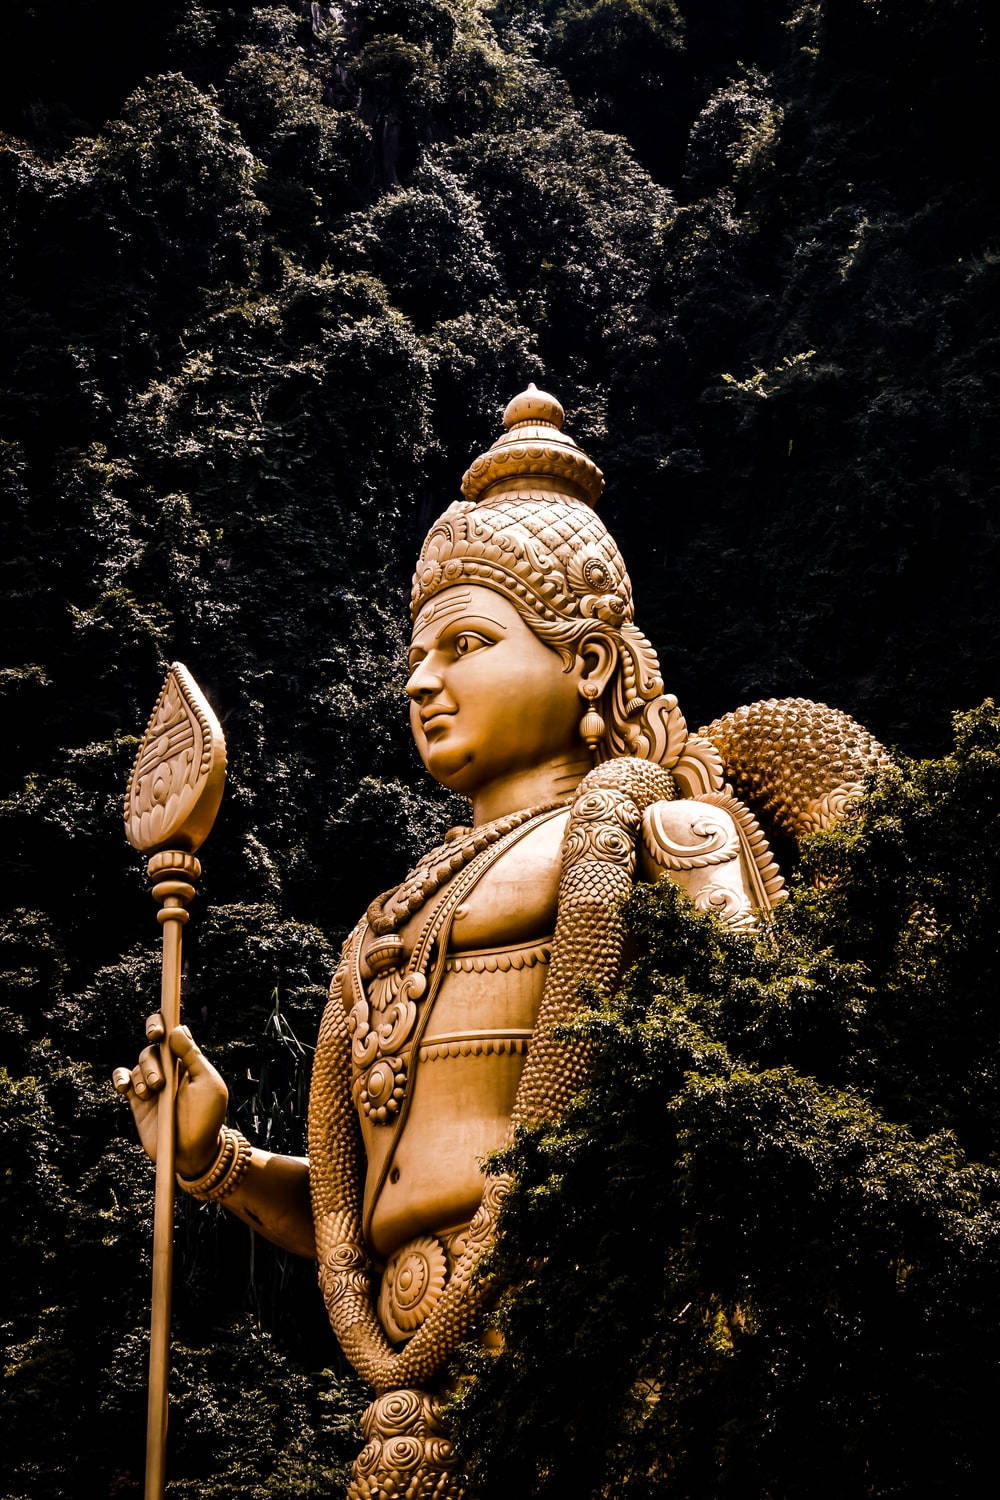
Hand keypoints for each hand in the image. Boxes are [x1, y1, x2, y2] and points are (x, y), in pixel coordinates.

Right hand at [112, 1015, 228, 1178]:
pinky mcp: (138, 1100)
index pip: (172, 1033)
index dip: (161, 1025)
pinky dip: (121, 1078)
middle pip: (152, 1048)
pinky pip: (123, 1078)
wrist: (192, 1152)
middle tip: (160, 1081)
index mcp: (187, 1061)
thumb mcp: (207, 1084)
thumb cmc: (206, 1118)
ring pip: (138, 1064)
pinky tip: (125, 1088)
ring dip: (143, 1076)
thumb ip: (192, 1057)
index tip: (157, 1032)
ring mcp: (152, 1084)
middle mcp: (169, 1069)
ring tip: (154, 1094)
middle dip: (152, 1060)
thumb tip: (177, 1030)